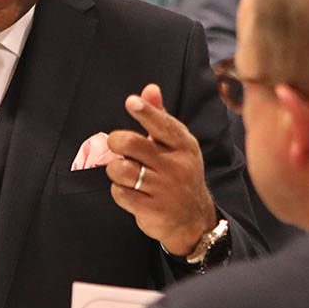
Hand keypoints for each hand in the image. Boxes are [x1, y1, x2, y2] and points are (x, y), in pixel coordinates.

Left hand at [107, 83, 217, 255]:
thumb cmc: (178, 173)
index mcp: (184, 145)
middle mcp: (176, 165)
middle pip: (131, 144)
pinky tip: (130, 190)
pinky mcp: (153, 209)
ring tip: (125, 172)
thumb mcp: (176, 145)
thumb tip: (149, 88)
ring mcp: (165, 189)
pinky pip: (120, 193)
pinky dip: (119, 190)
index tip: (131, 102)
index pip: (163, 125)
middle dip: (115, 142)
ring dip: (115, 170)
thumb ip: (160, 117)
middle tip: (117, 146)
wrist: (193, 218)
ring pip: (120, 169)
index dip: (146, 112)